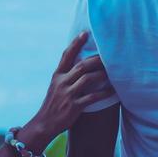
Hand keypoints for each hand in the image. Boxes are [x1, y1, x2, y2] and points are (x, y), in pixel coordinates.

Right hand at [24, 33, 113, 149]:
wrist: (44, 123)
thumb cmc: (53, 104)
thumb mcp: (55, 86)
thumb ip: (66, 75)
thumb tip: (81, 65)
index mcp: (57, 75)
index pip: (66, 55)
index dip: (76, 43)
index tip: (85, 33)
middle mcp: (62, 82)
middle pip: (81, 65)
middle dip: (97, 59)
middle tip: (109, 55)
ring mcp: (68, 94)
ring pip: (87, 79)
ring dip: (102, 74)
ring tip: (113, 72)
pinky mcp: (74, 106)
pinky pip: (92, 97)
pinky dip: (104, 93)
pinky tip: (113, 91)